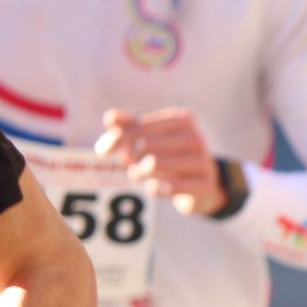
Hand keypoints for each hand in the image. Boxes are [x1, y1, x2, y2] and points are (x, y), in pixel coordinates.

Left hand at [94, 107, 222, 215]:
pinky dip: (152, 188)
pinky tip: (153, 186)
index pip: (138, 127)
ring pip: (153, 164)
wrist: (203, 183)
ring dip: (137, 172)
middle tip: (128, 162)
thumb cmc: (170, 153)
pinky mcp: (204, 183)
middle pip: (144, 145)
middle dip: (128, 156)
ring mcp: (202, 160)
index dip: (115, 140)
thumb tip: (110, 118)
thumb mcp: (150, 135)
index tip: (103, 151)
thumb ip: (128, 124)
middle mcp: (195, 137)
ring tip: (137, 172)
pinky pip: (166, 188)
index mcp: (182, 119)